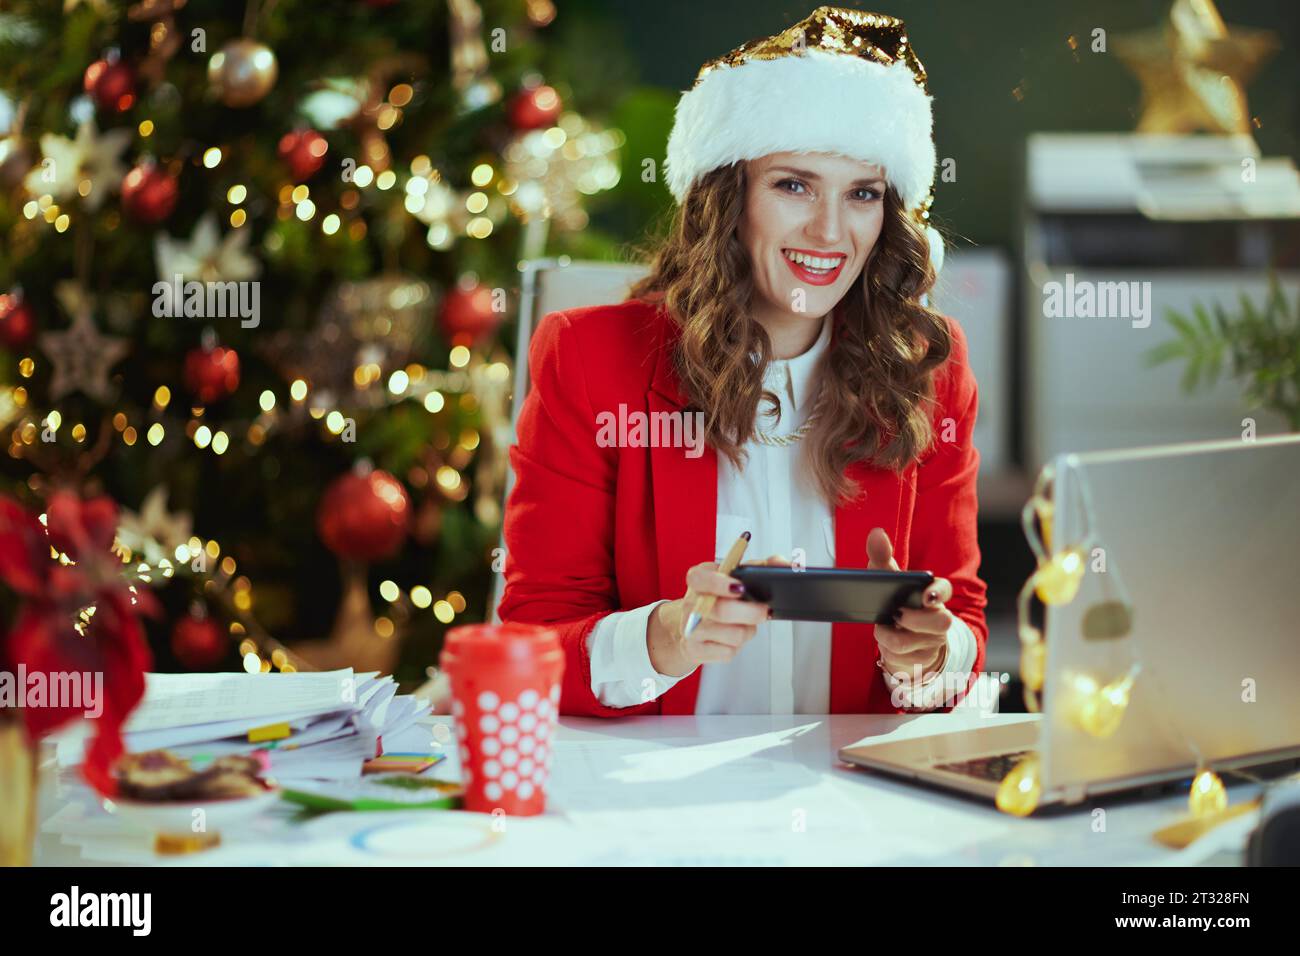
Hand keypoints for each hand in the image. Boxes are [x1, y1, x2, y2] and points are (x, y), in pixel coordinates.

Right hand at [646, 556, 780, 677]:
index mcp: (698, 579)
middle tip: (764, 611)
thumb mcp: (734, 578)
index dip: (720, 583)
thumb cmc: (720, 599)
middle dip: (752, 613)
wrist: (694, 628)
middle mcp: (691, 603)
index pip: (701, 578)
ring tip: (743, 625)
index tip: (740, 588)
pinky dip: (736, 647)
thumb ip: (759, 567)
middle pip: (723, 611)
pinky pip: (728, 652)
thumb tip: (781, 562)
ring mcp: (690, 629)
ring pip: (733, 635)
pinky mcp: (694, 650)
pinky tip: (730, 639)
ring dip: (747, 631)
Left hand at [867, 527, 952, 681]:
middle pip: (941, 621)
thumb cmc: (896, 600)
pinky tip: (885, 640)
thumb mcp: (887, 579)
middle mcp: (940, 618)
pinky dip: (888, 648)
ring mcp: (933, 640)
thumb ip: (882, 557)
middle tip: (896, 614)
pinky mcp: (923, 659)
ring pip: (916, 642)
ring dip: (891, 635)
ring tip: (883, 627)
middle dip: (916, 619)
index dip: (938, 592)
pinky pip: (903, 657)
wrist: (902, 637)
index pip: (944, 590)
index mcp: (933, 594)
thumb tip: (876, 533)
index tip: (926, 595)